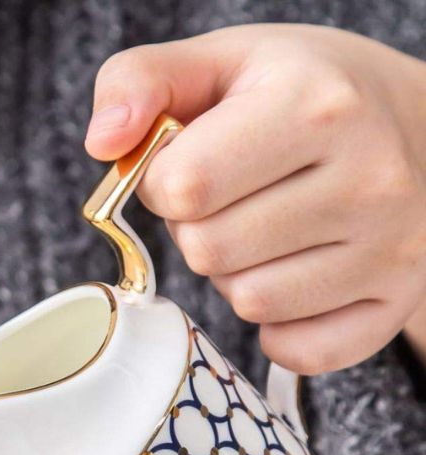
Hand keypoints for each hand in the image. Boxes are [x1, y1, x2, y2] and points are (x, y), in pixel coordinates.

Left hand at [85, 24, 425, 372]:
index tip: (193, 162)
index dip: (165, 183)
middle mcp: (368, 179)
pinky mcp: (396, 303)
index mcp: (316, 106)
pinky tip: (298, 274)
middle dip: (201, 230)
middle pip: (209, 252)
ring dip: (238, 276)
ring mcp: (390, 248)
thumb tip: (102, 142)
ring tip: (272, 229)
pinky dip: (282, 326)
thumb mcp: (222, 62)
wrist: (419, 124)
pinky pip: (298, 350)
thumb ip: (137, 83)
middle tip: (238, 199)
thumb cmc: (304, 95)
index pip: (182, 187)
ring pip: (250, 303)